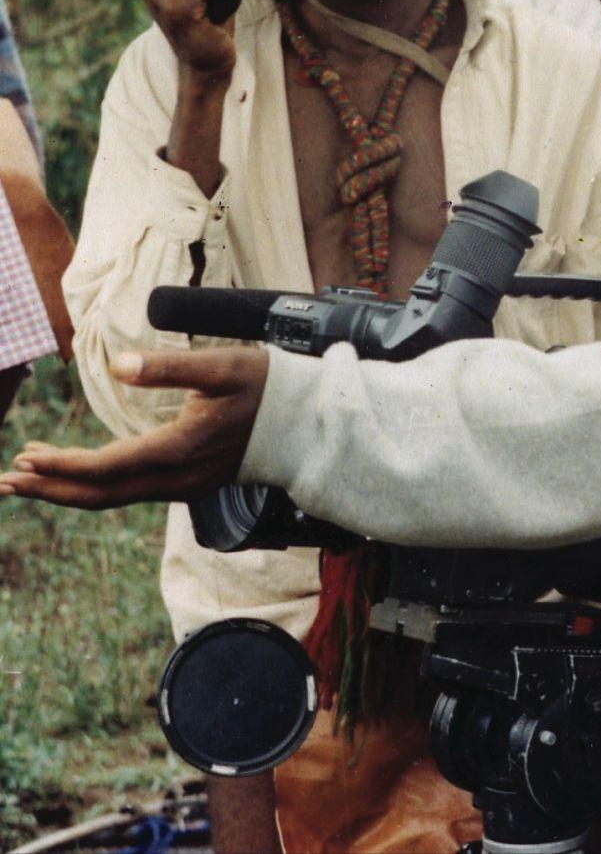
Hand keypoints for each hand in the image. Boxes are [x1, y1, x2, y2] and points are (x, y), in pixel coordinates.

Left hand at [0, 348, 266, 508]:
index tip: (24, 459)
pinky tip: (74, 473)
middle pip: (102, 495)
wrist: (309, 423)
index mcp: (183, 449)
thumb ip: (170, 367)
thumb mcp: (223, 365)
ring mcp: (183, 485)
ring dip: (67, 490)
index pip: (109, 467)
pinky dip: (94, 486)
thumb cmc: (268, 386)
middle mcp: (179, 477)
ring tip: (26, 475)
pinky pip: (130, 492)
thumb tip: (117, 364)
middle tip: (6, 480)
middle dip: (51, 489)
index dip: (63, 467)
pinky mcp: (186, 483)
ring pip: (113, 498)